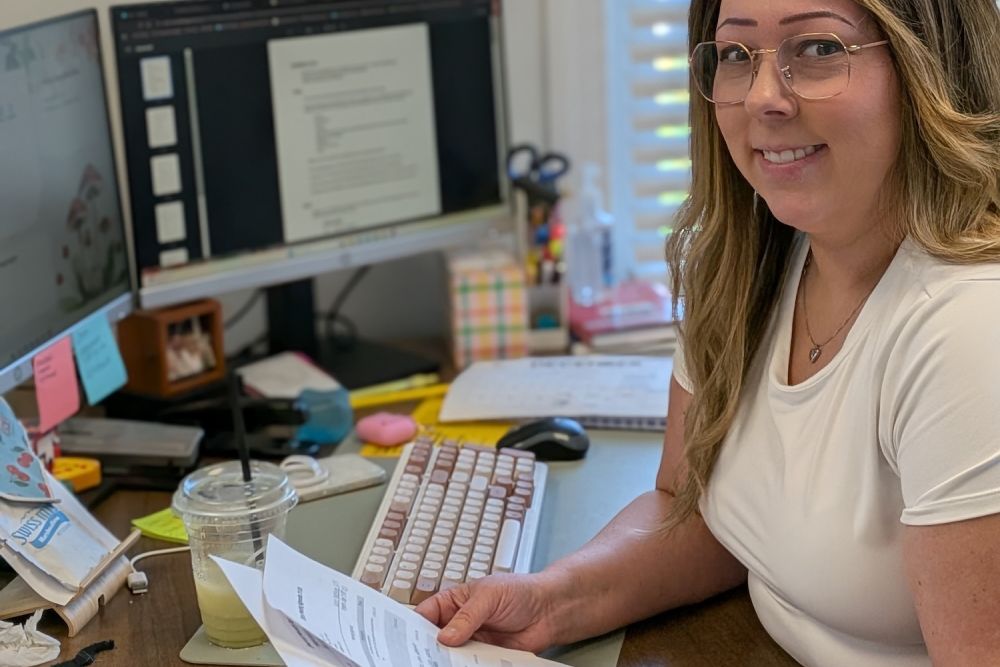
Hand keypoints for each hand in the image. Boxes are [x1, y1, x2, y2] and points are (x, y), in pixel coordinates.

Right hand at [414, 573, 561, 652]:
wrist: (549, 610)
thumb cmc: (520, 591)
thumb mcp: (489, 596)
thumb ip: (467, 616)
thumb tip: (445, 636)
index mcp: (453, 602)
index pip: (425, 614)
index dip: (412, 626)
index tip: (403, 639)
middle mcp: (459, 623)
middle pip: (434, 639)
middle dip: (426, 648)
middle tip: (419, 658)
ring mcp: (471, 642)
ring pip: (450, 656)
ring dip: (445, 661)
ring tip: (439, 665)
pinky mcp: (485, 657)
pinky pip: (469, 665)